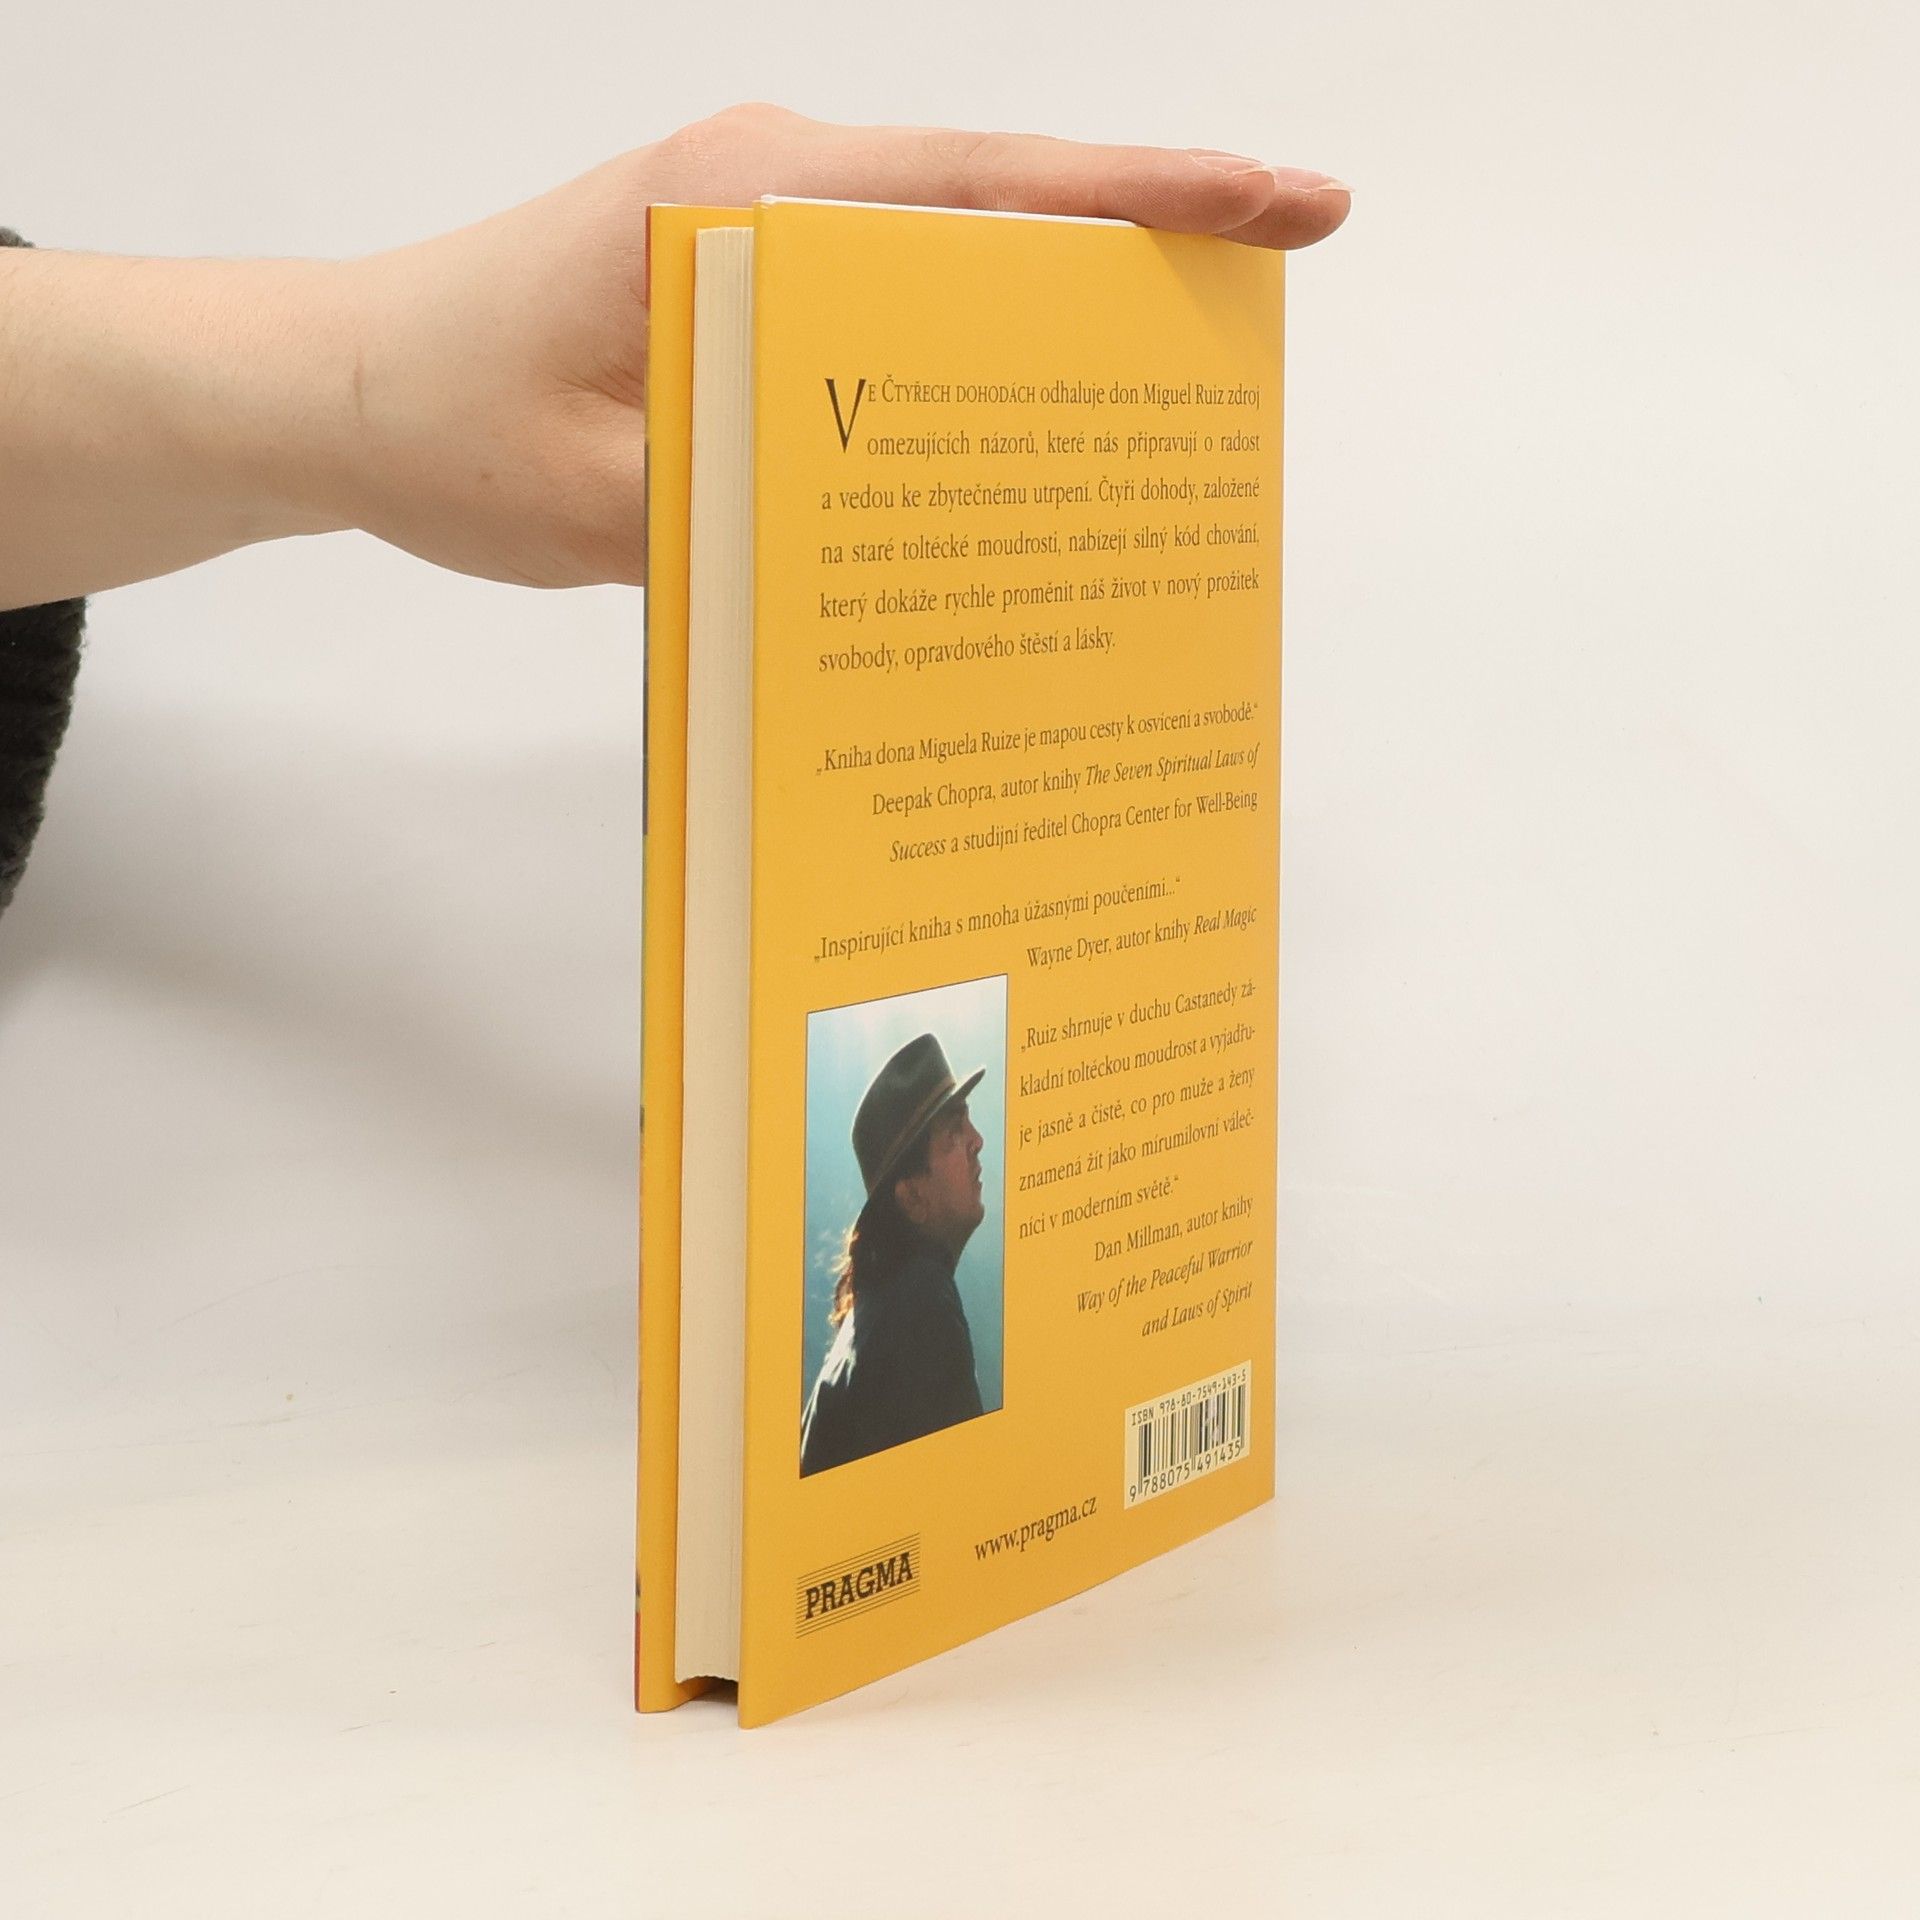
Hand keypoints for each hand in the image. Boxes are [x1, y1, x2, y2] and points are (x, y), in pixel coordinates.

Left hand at [0, 106, 1348, 608]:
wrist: (342, 393)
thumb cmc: (450, 420)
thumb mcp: (606, 493)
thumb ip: (758, 509)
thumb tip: (914, 555)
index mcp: (748, 195)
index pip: (988, 187)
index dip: (1144, 199)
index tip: (1278, 203)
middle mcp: (772, 192)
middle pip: (999, 209)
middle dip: (1144, 245)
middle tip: (1277, 287)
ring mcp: (763, 239)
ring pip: (952, 266)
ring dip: (1062, 314)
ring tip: (1174, 387)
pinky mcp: (746, 299)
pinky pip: (888, 321)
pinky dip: (966, 364)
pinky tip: (1016, 438)